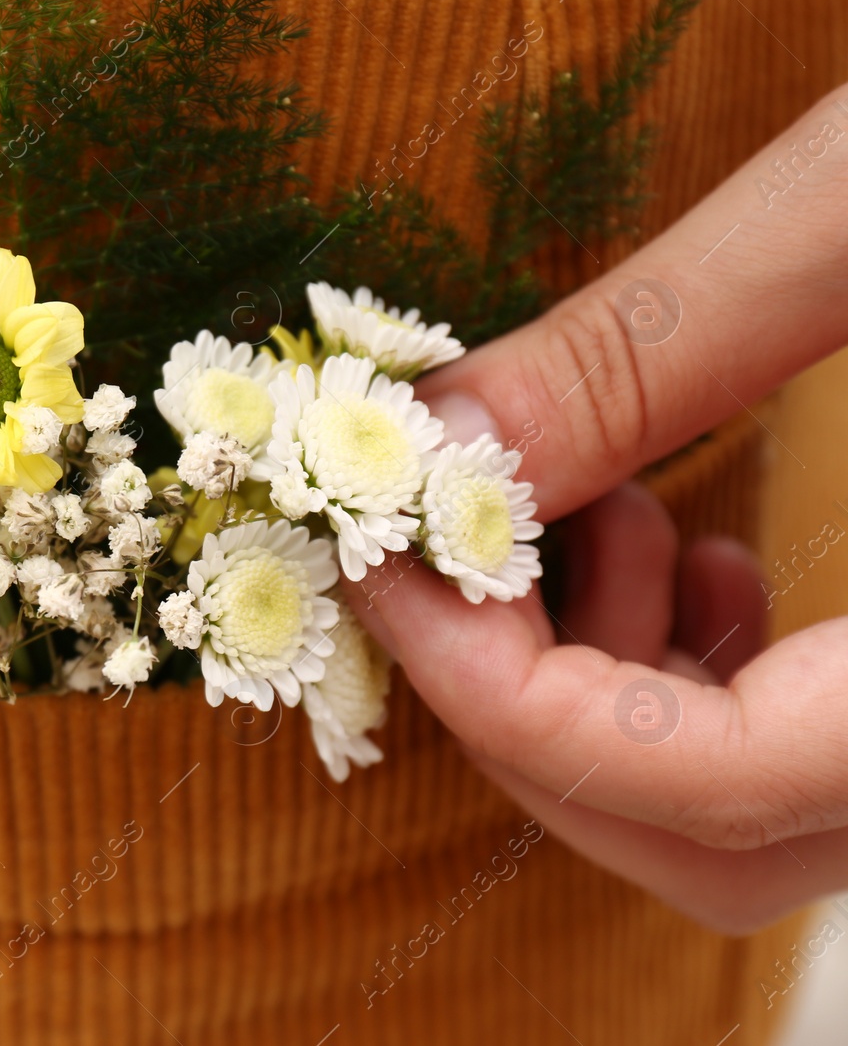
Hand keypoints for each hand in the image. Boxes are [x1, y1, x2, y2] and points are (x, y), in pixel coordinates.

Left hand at [353, 82, 847, 933]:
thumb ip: (656, 347)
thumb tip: (438, 443)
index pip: (712, 785)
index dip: (499, 691)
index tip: (386, 566)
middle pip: (708, 838)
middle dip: (530, 698)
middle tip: (457, 545)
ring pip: (743, 815)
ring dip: (599, 683)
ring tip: (594, 514)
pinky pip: (798, 751)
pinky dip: (685, 672)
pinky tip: (679, 543)